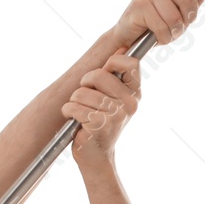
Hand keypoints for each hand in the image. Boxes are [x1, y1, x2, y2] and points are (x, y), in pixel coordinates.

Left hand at [64, 49, 141, 170]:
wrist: (97, 156)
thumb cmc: (102, 122)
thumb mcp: (114, 98)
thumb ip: (117, 75)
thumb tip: (122, 47)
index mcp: (135, 94)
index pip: (131, 63)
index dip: (113, 62)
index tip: (104, 74)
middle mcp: (130, 104)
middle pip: (99, 74)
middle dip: (84, 85)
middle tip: (85, 97)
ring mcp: (116, 115)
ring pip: (82, 92)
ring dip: (74, 101)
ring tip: (80, 112)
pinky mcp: (100, 126)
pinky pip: (75, 107)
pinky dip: (68, 111)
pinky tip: (74, 120)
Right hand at [110, 0, 204, 47]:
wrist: (129, 35)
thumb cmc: (158, 20)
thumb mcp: (182, 7)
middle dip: (186, 19)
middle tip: (177, 25)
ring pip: (175, 17)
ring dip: (173, 32)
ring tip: (165, 30)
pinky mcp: (138, 5)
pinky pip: (162, 27)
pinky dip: (162, 37)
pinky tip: (155, 34)